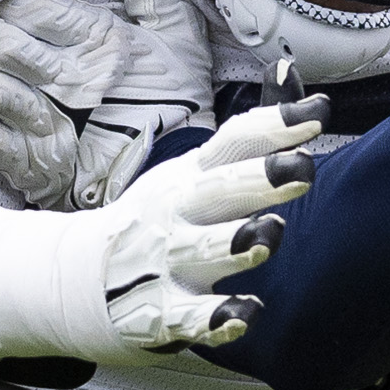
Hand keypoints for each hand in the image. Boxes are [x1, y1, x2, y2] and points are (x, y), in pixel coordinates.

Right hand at [0, 96, 330, 364]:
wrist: (74, 276)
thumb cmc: (156, 217)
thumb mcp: (197, 169)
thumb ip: (251, 132)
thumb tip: (288, 70)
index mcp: (193, 175)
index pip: (235, 142)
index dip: (275, 125)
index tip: (315, 113)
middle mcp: (180, 213)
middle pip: (219, 191)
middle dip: (259, 180)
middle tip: (301, 170)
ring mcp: (167, 262)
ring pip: (203, 251)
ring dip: (235, 244)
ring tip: (266, 235)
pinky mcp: (159, 312)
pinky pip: (188, 318)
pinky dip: (214, 319)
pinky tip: (244, 314)